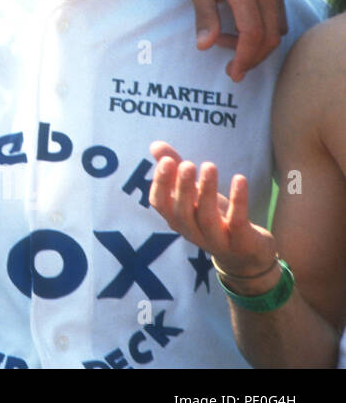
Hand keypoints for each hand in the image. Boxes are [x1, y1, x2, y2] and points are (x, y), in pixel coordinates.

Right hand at [148, 141, 277, 280]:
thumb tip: (155, 145)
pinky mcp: (241, 241)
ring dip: (207, 191)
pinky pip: (237, 221)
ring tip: (209, 166)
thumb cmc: (215, 219)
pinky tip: (239, 178)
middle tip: (186, 164)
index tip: (166, 161)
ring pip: (206, 217)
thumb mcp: (195, 195)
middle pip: (181, 212)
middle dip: (182, 187)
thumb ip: (176, 171)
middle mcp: (192, 232)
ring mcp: (216, 239)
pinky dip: (238, 200)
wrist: (246, 257)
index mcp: (177, 219)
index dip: (160, 184)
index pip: (160, 204)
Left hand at [181, 0, 285, 81]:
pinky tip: (239, 31)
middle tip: (231, 69)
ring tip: (226, 43)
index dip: (245, 58)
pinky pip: (278, 18)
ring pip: (278, 29)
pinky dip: (263, 32)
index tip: (233, 73)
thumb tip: (204, 47)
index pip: (253, 34)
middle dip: (252, 58)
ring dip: (256, 45)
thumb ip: (204, 16)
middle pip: (270, 36)